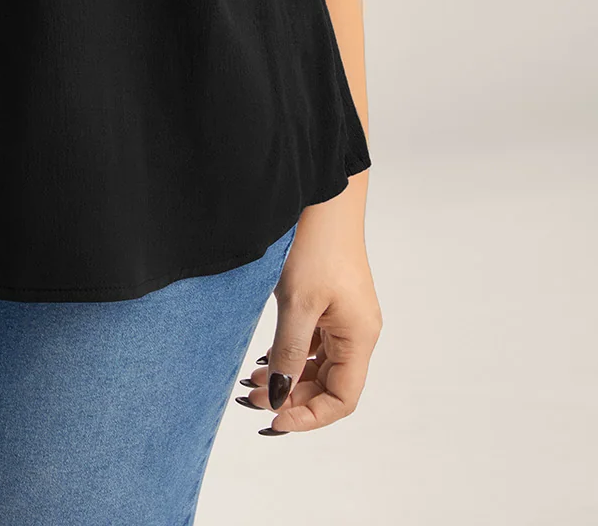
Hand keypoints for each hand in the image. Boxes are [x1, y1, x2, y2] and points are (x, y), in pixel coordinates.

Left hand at [235, 180, 381, 435]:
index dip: (309, 416)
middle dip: (292, 397)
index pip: (342, 399)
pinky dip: (290, 355)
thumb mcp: (298, 303)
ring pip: (319, 365)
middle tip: (250, 398)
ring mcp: (344, 317)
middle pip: (330, 385)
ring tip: (251, 381)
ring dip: (289, 377)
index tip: (272, 418)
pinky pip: (313, 343)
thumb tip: (279, 396)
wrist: (320, 192)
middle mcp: (358, 331)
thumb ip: (289, 353)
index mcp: (360, 337)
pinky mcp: (330, 302)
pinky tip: (264, 358)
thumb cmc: (316, 243)